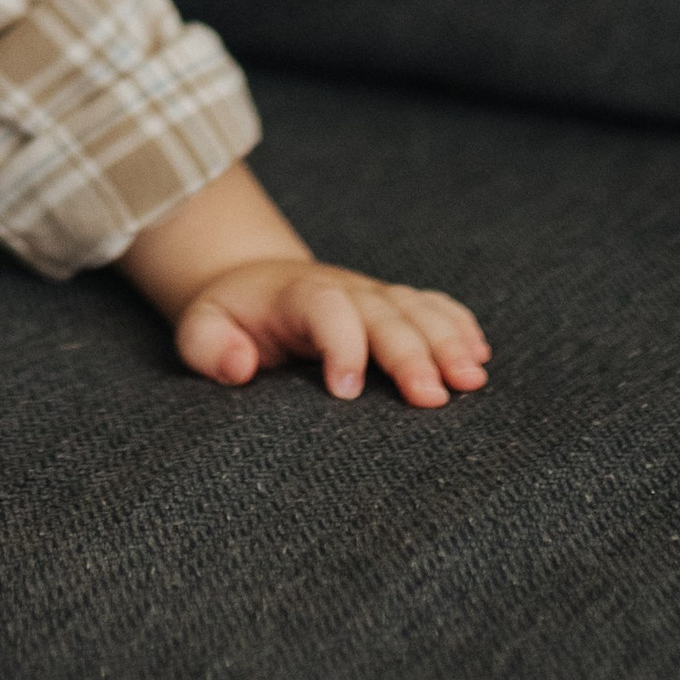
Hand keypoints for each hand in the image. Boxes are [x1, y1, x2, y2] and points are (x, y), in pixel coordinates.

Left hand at [173, 254, 489, 408]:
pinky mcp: (393, 303)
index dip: (340, 345)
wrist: (253, 281)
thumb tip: (239, 364)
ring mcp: (374, 294)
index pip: (325, 310)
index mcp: (296, 295)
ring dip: (447, 341)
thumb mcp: (200, 328)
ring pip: (417, 309)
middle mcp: (344, 289)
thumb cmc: (230, 316)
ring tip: (472, 380)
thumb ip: (209, 346)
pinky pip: (433, 306)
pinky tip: (479, 355)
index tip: (346, 392)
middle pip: (385, 313)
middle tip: (432, 398)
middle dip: (410, 353)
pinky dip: (459, 326)